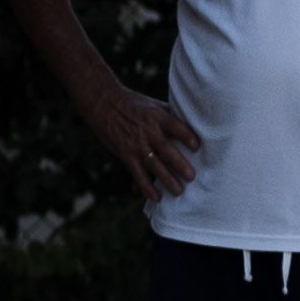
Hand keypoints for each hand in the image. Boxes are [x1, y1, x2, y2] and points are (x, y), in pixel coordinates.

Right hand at [89, 84, 201, 201]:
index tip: (197, 146)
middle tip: (191, 176)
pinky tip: (156, 197)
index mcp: (158, 117)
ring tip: (179, 191)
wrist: (102, 102)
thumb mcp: (154, 106)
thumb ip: (172, 117)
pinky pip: (138, 173)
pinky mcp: (125, 154)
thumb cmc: (134, 104)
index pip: (175, 126)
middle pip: (166, 149)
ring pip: (153, 164)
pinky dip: (146, 187)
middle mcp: (148, 131)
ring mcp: (136, 144)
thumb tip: (197, 127)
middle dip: (179, 164)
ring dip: (167, 179)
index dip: (186, 136)